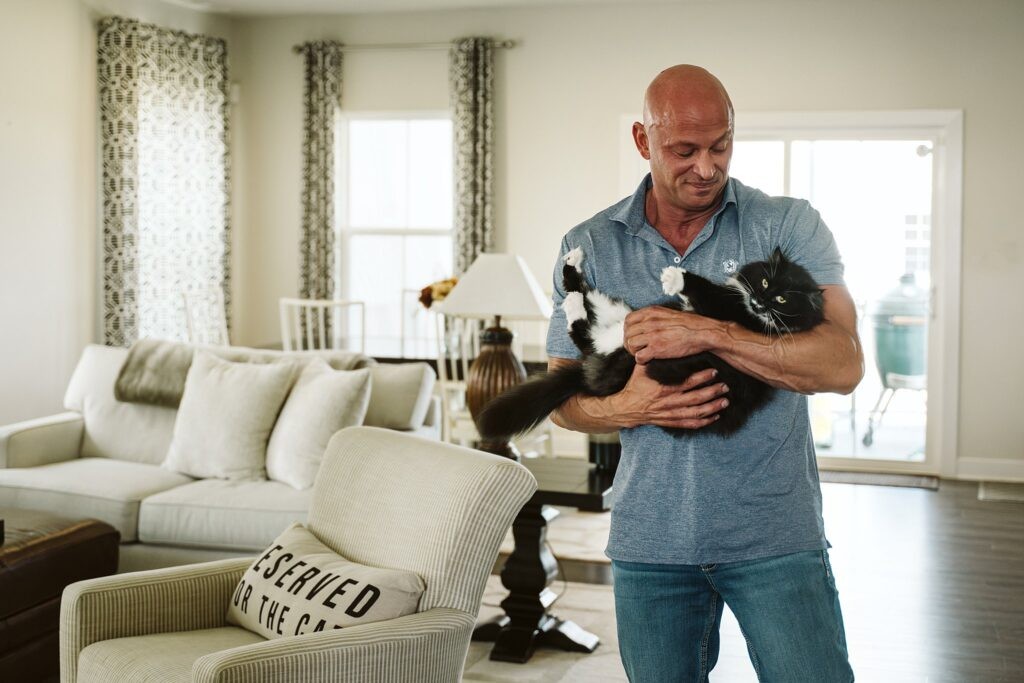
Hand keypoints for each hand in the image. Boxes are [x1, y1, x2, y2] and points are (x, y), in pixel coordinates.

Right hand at [580, 364, 729, 429]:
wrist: (626, 408)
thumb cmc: (634, 386)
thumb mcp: (640, 370)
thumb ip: (652, 358)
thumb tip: (658, 343)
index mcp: (663, 388)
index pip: (687, 382)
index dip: (702, 377)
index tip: (714, 371)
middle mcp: (669, 402)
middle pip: (696, 398)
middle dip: (713, 392)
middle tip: (725, 386)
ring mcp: (670, 414)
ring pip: (696, 412)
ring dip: (712, 407)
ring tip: (725, 401)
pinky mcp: (670, 422)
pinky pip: (690, 424)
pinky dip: (704, 421)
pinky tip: (714, 416)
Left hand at [624, 306, 724, 363]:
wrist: (703, 333)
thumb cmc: (689, 324)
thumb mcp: (668, 314)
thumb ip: (654, 317)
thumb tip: (644, 323)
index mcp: (651, 312)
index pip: (628, 320)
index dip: (628, 330)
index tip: (634, 336)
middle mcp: (649, 322)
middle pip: (627, 334)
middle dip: (630, 343)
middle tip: (637, 349)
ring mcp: (652, 335)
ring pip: (630, 345)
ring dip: (635, 352)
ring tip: (643, 354)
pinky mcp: (657, 348)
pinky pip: (639, 357)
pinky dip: (642, 360)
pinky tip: (649, 359)